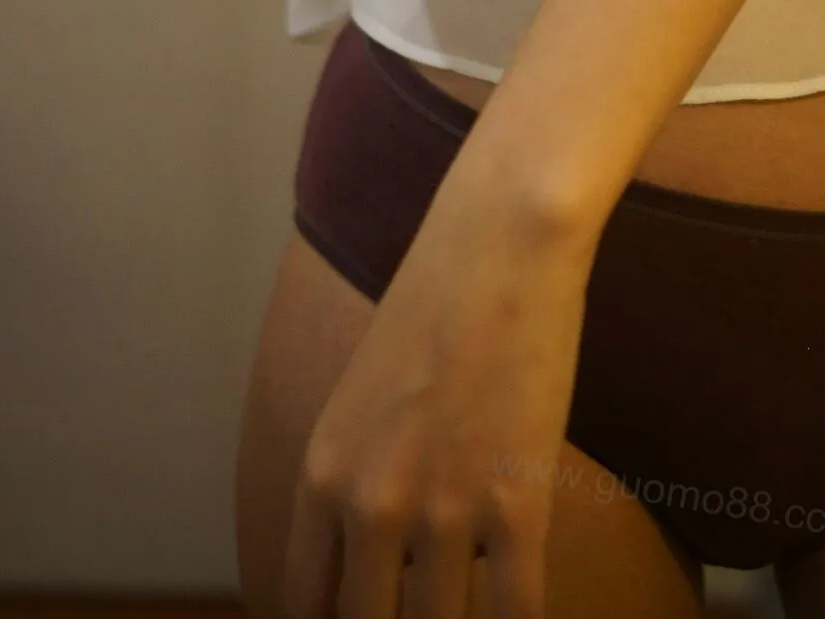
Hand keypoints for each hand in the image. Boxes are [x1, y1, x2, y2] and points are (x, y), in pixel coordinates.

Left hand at [281, 182, 594, 618]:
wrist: (501, 242)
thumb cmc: (438, 305)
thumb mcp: (362, 398)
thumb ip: (355, 480)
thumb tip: (376, 558)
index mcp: (323, 477)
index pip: (303, 608)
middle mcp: (370, 506)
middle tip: (423, 611)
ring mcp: (443, 510)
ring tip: (474, 612)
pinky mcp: (516, 503)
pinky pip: (516, 612)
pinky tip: (521, 614)